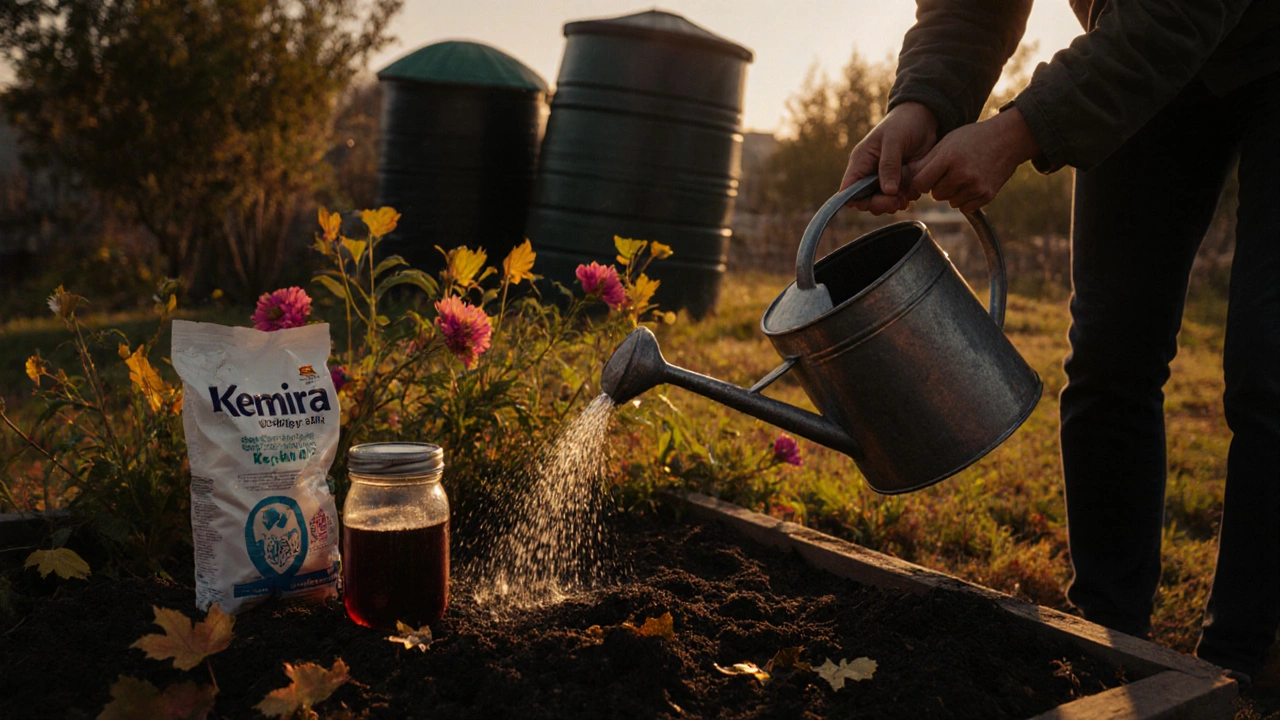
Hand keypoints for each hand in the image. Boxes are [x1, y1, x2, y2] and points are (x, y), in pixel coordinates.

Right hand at [840, 102, 938, 214]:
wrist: (924, 118)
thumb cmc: (904, 123)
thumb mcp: (894, 140)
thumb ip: (889, 165)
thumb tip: (887, 191)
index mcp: (860, 162)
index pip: (848, 190)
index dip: (856, 200)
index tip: (875, 201)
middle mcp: (869, 174)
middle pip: (866, 201)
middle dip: (881, 204)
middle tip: (896, 202)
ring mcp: (885, 179)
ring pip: (883, 203)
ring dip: (895, 203)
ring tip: (907, 194)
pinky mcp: (899, 182)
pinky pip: (899, 199)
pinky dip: (907, 198)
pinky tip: (914, 190)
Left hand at [906, 107, 1040, 213]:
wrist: (1008, 139)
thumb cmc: (972, 139)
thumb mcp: (947, 142)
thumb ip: (925, 162)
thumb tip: (900, 179)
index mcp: (949, 158)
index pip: (921, 183)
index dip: (922, 181)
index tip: (927, 177)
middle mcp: (962, 173)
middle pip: (935, 194)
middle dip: (938, 186)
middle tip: (949, 173)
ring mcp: (976, 186)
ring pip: (950, 202)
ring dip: (952, 193)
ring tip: (963, 176)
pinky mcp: (987, 195)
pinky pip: (964, 207)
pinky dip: (965, 199)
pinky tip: (972, 183)